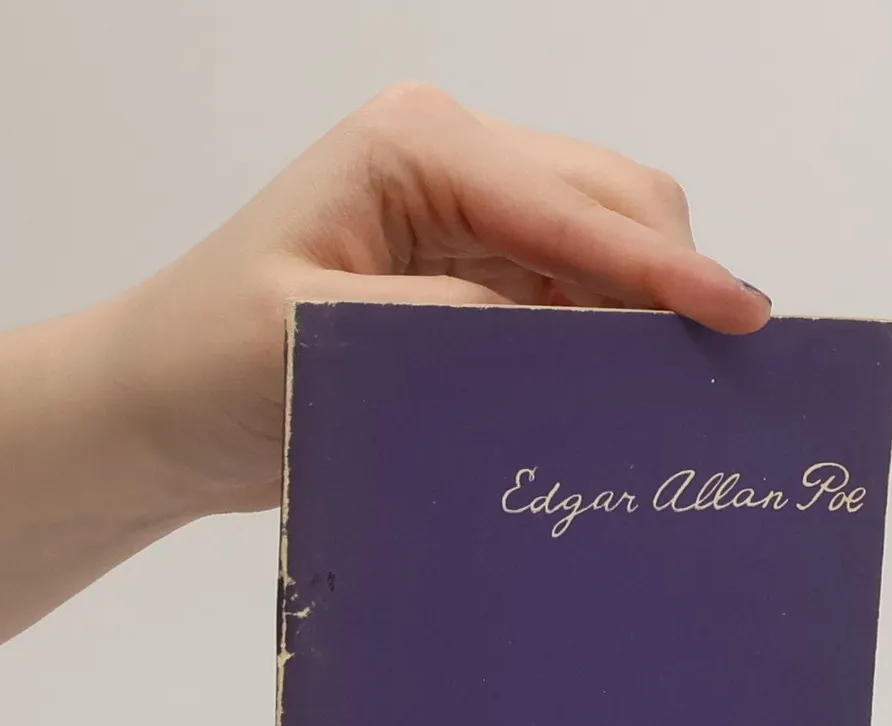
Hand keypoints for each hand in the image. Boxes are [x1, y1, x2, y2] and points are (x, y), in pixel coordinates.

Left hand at [102, 84, 770, 518]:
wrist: (149, 415)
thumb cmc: (206, 368)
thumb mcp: (321, 346)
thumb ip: (449, 332)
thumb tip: (571, 346)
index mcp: (415, 145)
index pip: (569, 204)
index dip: (661, 267)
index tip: (741, 321)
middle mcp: (452, 160)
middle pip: (611, 204)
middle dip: (668, 283)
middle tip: (709, 388)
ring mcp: (464, 217)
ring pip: (602, 252)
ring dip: (639, 320)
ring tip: (668, 406)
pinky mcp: (467, 278)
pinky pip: (567, 303)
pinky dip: (598, 346)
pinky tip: (610, 405)